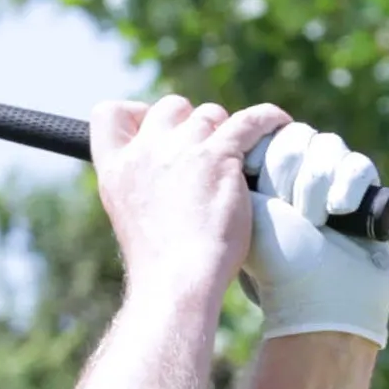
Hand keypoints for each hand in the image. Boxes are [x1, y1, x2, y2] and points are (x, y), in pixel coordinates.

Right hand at [91, 96, 292, 306]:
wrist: (178, 281)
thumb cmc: (159, 262)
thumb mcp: (130, 217)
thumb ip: (142, 184)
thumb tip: (167, 169)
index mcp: (116, 170)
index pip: (108, 114)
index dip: (136, 114)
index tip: (155, 131)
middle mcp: (144, 153)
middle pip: (169, 106)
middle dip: (189, 122)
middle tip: (205, 153)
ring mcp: (181, 150)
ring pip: (210, 114)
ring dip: (224, 131)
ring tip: (238, 158)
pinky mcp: (219, 155)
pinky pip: (251, 120)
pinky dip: (268, 119)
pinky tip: (279, 125)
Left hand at [239, 122, 388, 346]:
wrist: (321, 297)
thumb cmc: (277, 263)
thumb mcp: (246, 213)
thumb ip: (236, 171)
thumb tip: (232, 135)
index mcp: (262, 178)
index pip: (265, 135)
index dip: (264, 157)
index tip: (260, 190)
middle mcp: (296, 174)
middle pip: (295, 136)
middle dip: (287, 174)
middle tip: (287, 211)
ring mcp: (331, 180)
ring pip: (326, 146)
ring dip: (314, 185)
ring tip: (312, 221)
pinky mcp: (363, 189)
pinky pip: (358, 163)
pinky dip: (347, 187)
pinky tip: (339, 211)